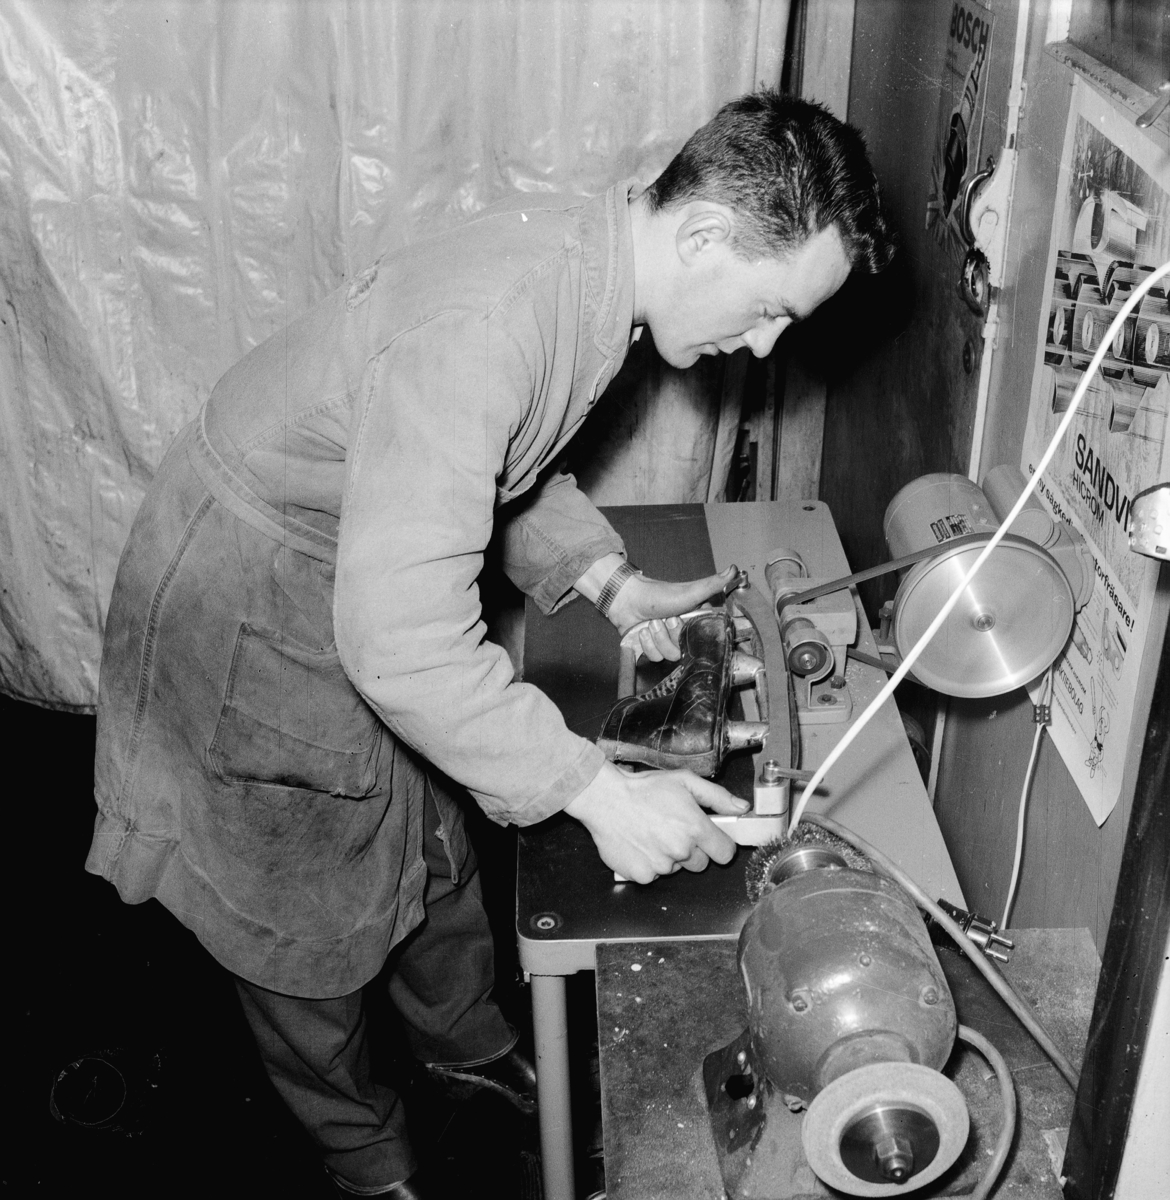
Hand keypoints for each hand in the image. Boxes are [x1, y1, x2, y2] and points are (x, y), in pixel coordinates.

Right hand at [564, 760, 748, 883]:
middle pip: (700, 864)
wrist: (605, 799)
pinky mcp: (642, 875)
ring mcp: (661, 865)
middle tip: (674, 830)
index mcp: (695, 827)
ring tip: (652, 833)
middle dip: (692, 850)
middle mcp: (680, 850)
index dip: (719, 845)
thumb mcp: (684, 781)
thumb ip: (717, 796)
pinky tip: (640, 844)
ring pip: (676, 868)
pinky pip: (654, 875)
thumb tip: (741, 807)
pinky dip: (649, 863)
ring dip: (669, 856)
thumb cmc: (643, 788)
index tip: (711, 839)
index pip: (725, 853)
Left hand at [576, 555, 738, 661]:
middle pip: (686, 650)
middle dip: (671, 634)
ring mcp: (668, 642)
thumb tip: (735, 568)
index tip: (682, 619)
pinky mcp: (653, 649)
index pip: (706, 640)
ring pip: (669, 656)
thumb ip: (714, 584)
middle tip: (665, 618)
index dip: (695, 634)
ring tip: (652, 623)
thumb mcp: (691, 591)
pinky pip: (655, 658)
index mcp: (696, 621)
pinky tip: (643, 631)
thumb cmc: (658, 594)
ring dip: (657, 638)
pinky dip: (647, 644)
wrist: (628, 600)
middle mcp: (684, 634)